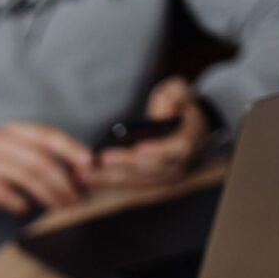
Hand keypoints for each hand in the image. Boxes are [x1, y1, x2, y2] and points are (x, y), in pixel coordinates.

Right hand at [0, 121, 92, 214]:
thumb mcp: (10, 146)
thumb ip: (38, 154)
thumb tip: (78, 171)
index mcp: (14, 131)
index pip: (48, 136)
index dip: (72, 149)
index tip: (90, 165)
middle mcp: (2, 142)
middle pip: (41, 161)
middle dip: (64, 182)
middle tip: (79, 199)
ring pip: (27, 177)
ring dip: (49, 195)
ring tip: (62, 207)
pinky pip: (4, 193)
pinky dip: (19, 203)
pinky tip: (26, 209)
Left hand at [84, 77, 209, 189]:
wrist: (189, 129)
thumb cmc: (179, 108)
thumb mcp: (180, 92)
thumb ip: (175, 94)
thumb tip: (166, 106)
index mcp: (191, 140)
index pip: (178, 148)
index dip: (158, 149)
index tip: (138, 147)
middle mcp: (181, 164)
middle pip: (153, 168)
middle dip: (126, 164)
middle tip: (101, 159)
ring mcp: (167, 177)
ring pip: (139, 180)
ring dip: (112, 178)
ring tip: (87, 173)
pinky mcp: (153, 184)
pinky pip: (131, 185)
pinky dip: (110, 182)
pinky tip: (89, 178)